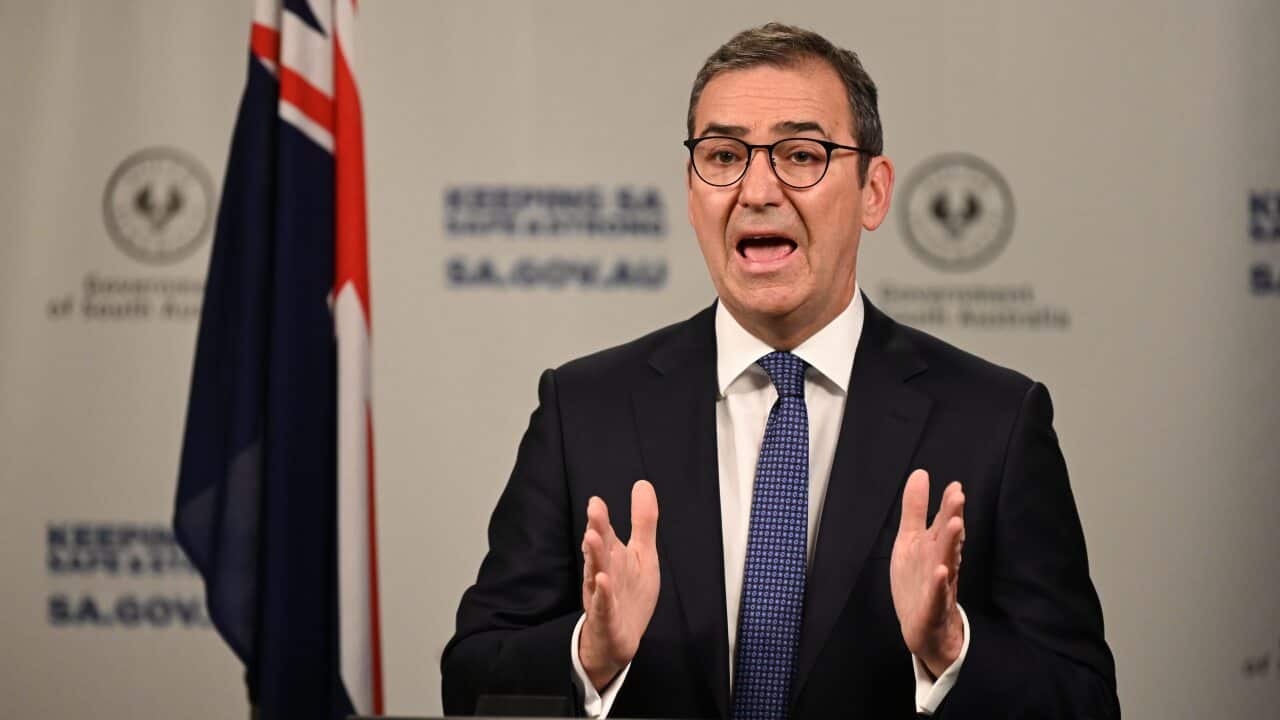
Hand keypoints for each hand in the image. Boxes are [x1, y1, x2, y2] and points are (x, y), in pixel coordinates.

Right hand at [578, 480, 659, 690]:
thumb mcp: (642, 554)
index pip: (605, 533)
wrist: (618, 638)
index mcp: (612, 555)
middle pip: (599, 548)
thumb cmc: (628, 593)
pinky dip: (603, 593)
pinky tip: (602, 581)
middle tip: (594, 510)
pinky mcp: (607, 617)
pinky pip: (604, 604)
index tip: (596, 501)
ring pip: (596, 572)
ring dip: (594, 556)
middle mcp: (604, 571)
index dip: (600, 519)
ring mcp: (603, 595)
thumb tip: (642, 483)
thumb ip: (643, 521)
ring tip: (591, 538)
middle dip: (596, 529)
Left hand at [890, 469, 965, 677]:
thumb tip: (920, 473)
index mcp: (934, 546)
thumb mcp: (910, 540)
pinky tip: (940, 572)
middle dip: (952, 517)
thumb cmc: (919, 580)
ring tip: (956, 525)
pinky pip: (936, 595)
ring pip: (946, 562)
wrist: (924, 629)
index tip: (955, 486)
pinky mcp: (932, 608)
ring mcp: (938, 585)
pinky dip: (938, 584)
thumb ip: (916, 509)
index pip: (944, 523)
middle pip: (948, 538)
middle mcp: (940, 562)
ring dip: (951, 544)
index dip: (948, 505)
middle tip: (958, 496)